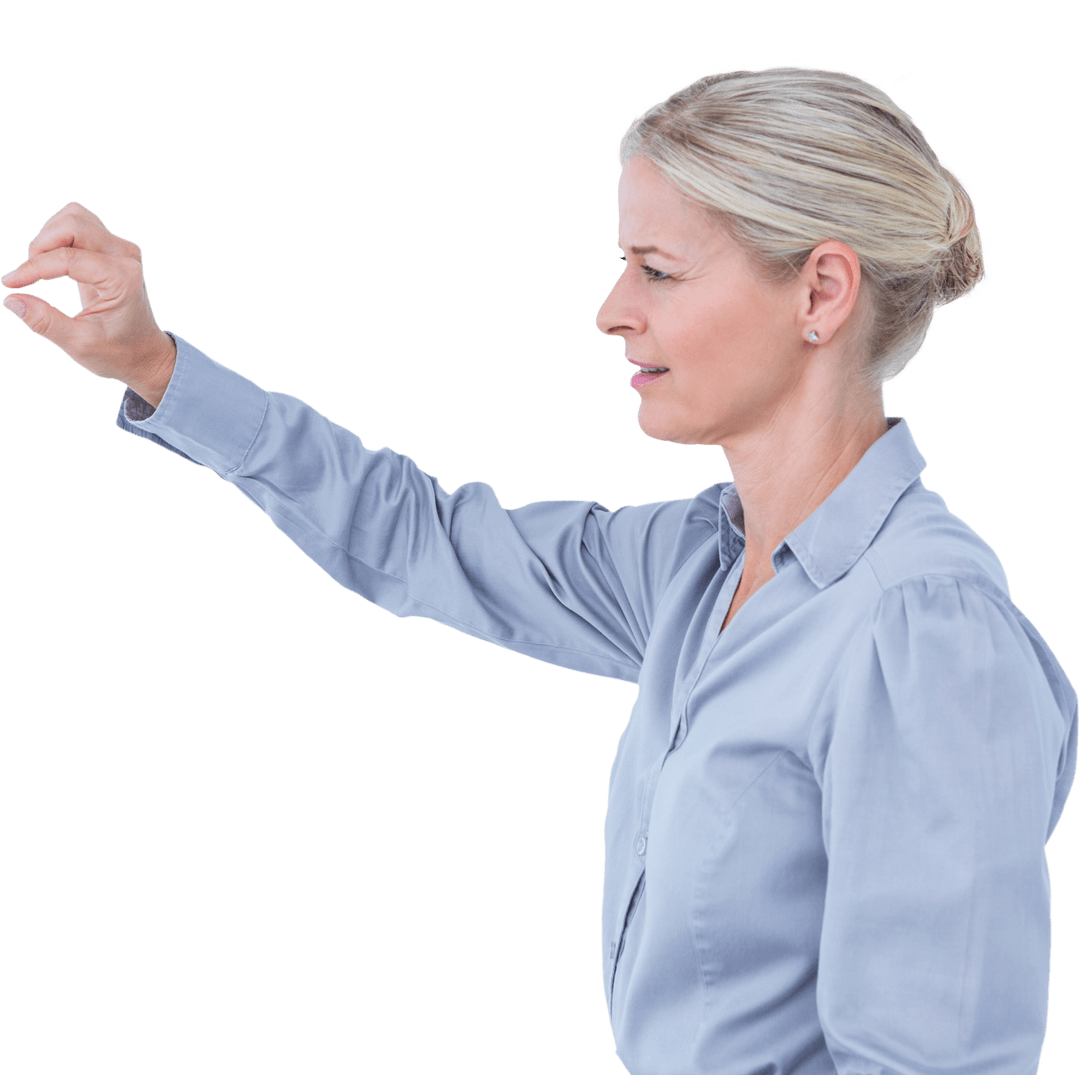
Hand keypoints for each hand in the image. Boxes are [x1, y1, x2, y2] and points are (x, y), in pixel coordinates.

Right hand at [2, 202, 176, 406]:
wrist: (144, 352)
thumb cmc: (117, 352)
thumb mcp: (80, 344)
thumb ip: (45, 322)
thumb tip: (11, 300)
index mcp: (123, 280)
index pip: (69, 258)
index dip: (33, 268)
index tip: (11, 283)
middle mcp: (126, 257)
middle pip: (73, 224)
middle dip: (41, 244)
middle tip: (29, 275)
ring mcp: (122, 249)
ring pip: (76, 217)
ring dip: (49, 237)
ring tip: (41, 268)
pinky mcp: (113, 248)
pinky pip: (80, 224)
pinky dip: (59, 236)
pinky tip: (54, 262)